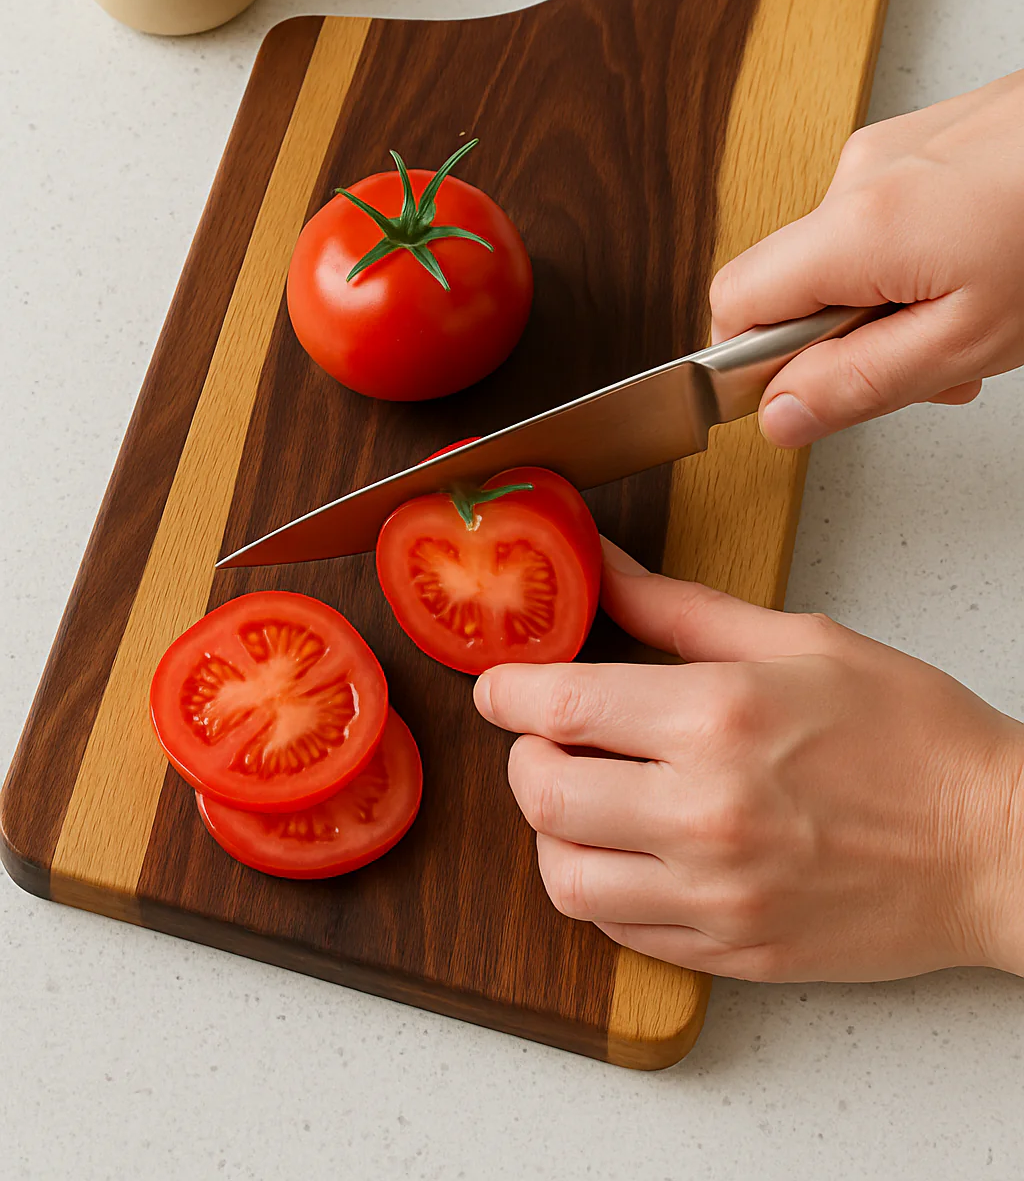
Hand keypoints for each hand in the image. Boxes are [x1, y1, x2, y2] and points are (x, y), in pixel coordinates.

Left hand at [473, 541, 1023, 981]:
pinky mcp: (733, 950)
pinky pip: (621, 930)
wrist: (998, 845)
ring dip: (553, 833)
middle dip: (524, 758)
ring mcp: (718, 894)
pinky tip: (632, 849)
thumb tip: (603, 566)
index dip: (508, 691)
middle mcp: (706, 811)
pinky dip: (603, 887)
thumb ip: (680, 608)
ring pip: (565, 878)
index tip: (500, 684)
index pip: (560, 708)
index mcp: (718, 717)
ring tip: (586, 798)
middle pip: (543, 796)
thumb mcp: (799, 639)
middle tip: (546, 739)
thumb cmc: (914, 735)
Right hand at [709, 69, 1023, 446]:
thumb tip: (780, 416)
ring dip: (892, 300)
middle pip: (793, 282)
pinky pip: (886, 214)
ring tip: (975, 315)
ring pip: (846, 253)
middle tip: (929, 364)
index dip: (760, 362)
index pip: (733, 306)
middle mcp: (858, 173)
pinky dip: (920, 256)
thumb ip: (861, 384)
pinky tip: (981, 268)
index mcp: (855, 227)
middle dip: (846, 338)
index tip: (815, 391)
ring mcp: (892, 146)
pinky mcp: (927, 136)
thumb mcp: (970, 341)